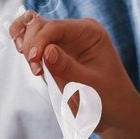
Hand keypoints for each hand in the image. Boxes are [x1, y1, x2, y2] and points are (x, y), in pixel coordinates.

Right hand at [9, 12, 139, 138]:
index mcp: (90, 32)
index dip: (40, 40)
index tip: (34, 60)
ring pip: (33, 29)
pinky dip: (24, 46)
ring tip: (30, 62)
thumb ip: (68, 68)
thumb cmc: (110, 98)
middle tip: (35, 69)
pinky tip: (26, 58)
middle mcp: (75, 32)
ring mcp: (63, 42)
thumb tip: (46, 51)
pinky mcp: (53, 55)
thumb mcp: (92, 85)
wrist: (115, 114)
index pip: (57, 27)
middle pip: (41, 24)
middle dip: (32, 43)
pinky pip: (32, 42)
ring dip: (24, 41)